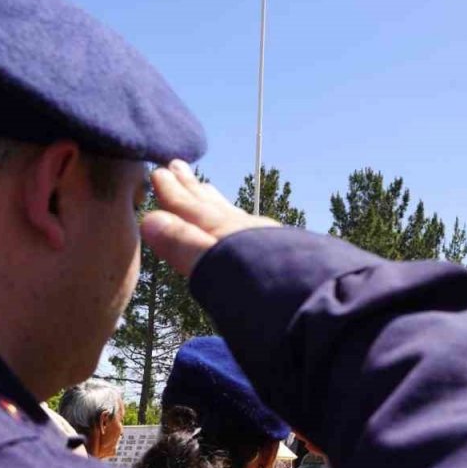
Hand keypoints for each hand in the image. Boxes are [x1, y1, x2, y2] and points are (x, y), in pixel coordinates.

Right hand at [140, 161, 279, 275]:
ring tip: (205, 188)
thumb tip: (151, 220)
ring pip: (232, 213)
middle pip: (211, 204)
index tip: (159, 172)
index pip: (191, 208)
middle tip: (178, 166)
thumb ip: (184, 244)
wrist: (315, 302)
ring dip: (214, 199)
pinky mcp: (283, 253)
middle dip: (192, 187)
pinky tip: (242, 223)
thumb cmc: (258, 288)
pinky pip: (249, 224)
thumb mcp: (213, 267)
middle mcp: (244, 230)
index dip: (173, 193)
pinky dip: (236, 217)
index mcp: (222, 232)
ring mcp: (265, 240)